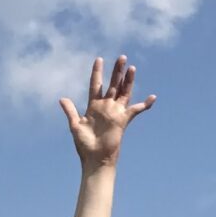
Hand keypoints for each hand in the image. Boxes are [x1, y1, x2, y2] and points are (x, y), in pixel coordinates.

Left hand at [59, 55, 155, 169]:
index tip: (99, 59)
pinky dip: (145, 105)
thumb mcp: (75, 125)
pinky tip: (153, 97)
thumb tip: (62, 98)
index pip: (96, 84)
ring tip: (132, 68)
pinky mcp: (123, 121)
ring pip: (124, 93)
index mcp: (94, 106)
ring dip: (128, 81)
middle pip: (113, 85)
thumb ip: (70, 111)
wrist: (95, 159)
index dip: (97, 72)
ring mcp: (115, 113)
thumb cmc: (84, 145)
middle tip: (121, 57)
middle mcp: (106, 107)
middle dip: (117, 71)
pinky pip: (136, 110)